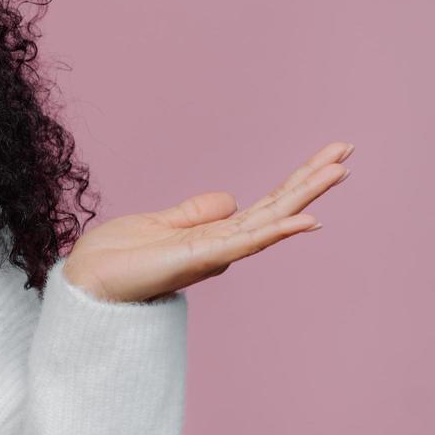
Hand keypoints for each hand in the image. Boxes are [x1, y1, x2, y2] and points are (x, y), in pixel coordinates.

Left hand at [62, 141, 353, 303]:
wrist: (86, 284)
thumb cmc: (115, 260)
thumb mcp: (160, 223)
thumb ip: (196, 213)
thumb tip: (230, 199)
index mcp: (212, 234)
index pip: (264, 204)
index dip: (294, 181)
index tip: (326, 156)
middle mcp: (221, 245)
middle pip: (276, 207)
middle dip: (311, 178)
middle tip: (348, 150)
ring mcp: (214, 253)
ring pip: (270, 219)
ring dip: (306, 194)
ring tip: (339, 169)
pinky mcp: (199, 260)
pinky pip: (246, 242)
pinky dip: (277, 231)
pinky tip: (308, 220)